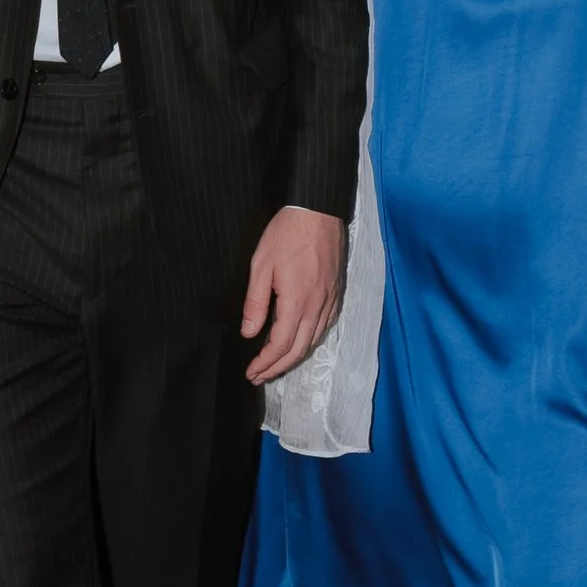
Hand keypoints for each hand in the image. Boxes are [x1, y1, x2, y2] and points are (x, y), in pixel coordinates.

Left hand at [241, 204, 345, 382]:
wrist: (318, 210)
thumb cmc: (287, 233)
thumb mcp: (261, 265)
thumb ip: (256, 302)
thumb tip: (250, 332)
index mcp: (297, 301)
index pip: (280, 345)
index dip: (265, 363)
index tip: (251, 372)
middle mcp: (317, 305)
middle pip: (298, 350)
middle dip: (278, 367)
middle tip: (260, 376)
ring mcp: (330, 299)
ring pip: (314, 340)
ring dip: (294, 357)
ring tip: (276, 364)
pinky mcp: (337, 292)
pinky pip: (325, 325)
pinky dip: (310, 340)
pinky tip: (300, 340)